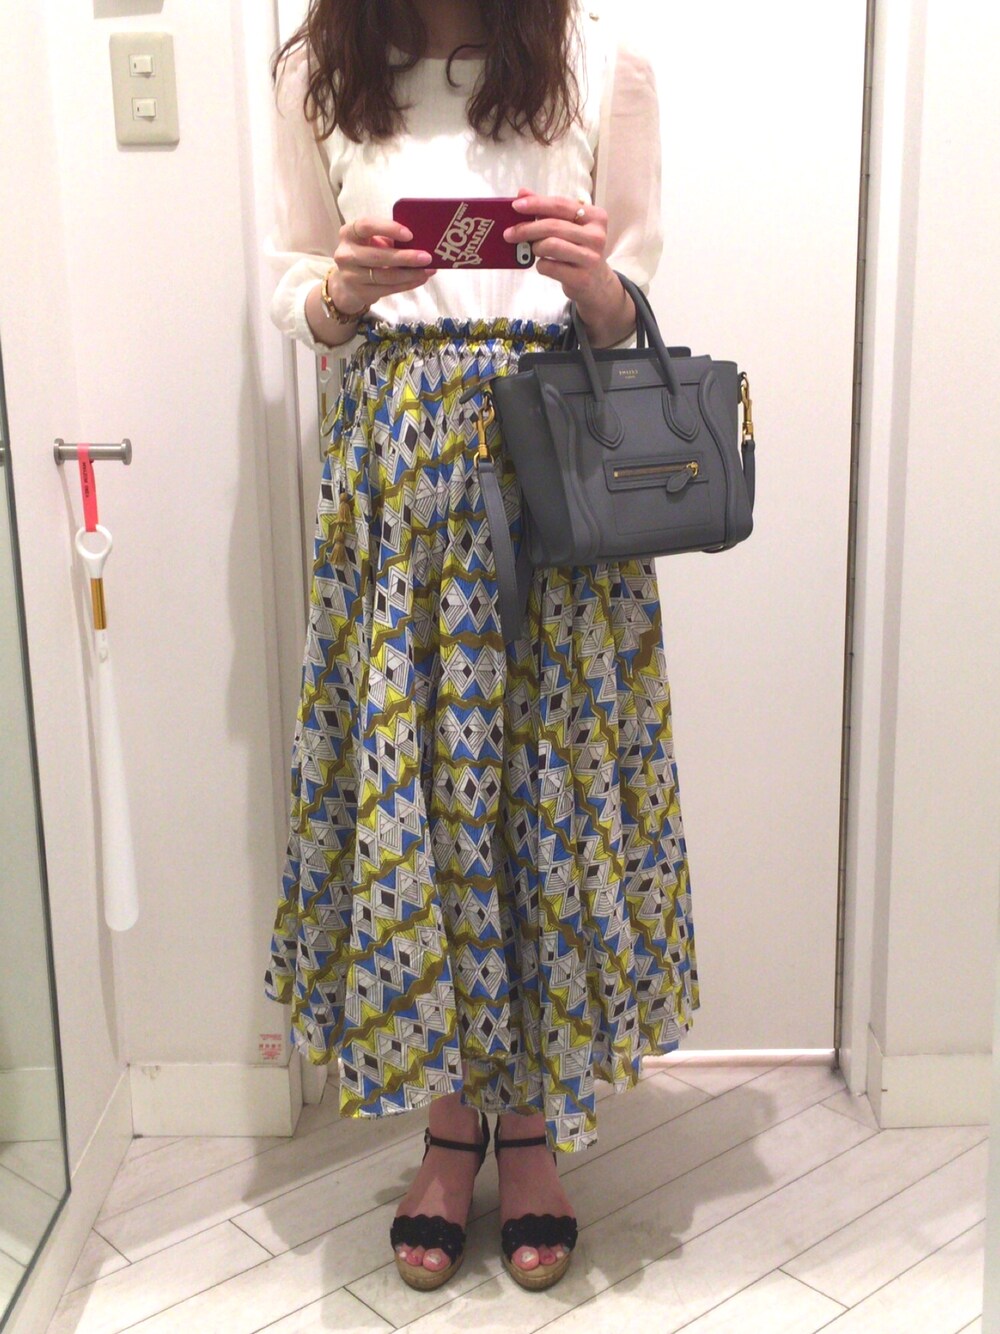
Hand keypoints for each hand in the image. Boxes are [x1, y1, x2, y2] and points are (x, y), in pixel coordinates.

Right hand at [330, 216, 434, 310]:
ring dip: (410, 274)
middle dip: (405, 257)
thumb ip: (389, 238)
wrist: (346, 283)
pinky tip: (420, 279)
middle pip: (378, 256)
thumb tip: (420, 240)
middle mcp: (346, 254)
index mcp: (349, 233)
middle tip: (427, 257)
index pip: (366, 226)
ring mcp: (351, 276)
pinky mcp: (361, 293)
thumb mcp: (371, 240)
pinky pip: (388, 289)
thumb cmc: (365, 254)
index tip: (409, 235)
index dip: (388, 228)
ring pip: (385, 276)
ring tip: (428, 270)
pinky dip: (407, 284)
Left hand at [503, 187, 634, 346]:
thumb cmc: (578, 249)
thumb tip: (522, 193)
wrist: (596, 283)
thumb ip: (548, 209)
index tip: (516, 205)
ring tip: (534, 250)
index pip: (561, 205)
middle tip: (509, 234)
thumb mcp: (569, 226)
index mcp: (595, 216)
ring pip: (550, 245)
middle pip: (553, 226)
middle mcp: (596, 236)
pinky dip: (540, 265)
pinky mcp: (582, 278)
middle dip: (527, 229)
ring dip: (535, 247)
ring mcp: (591, 258)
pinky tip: (544, 264)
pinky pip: (550, 267)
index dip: (536, 203)